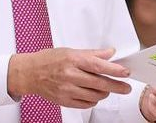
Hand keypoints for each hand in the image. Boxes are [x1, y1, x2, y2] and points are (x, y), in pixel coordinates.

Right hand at [7, 47, 131, 108]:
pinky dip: (93, 100)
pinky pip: (86, 104)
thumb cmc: (48, 60)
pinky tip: (93, 94)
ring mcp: (67, 90)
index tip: (125, 72)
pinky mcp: (64, 101)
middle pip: (99, 83)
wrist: (29, 73)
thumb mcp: (70, 51)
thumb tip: (109, 53)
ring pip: (95, 95)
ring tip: (106, 88)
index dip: (114, 70)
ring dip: (104, 92)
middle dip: (117, 86)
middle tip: (126, 87)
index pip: (98, 65)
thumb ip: (92, 53)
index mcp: (72, 59)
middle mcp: (70, 75)